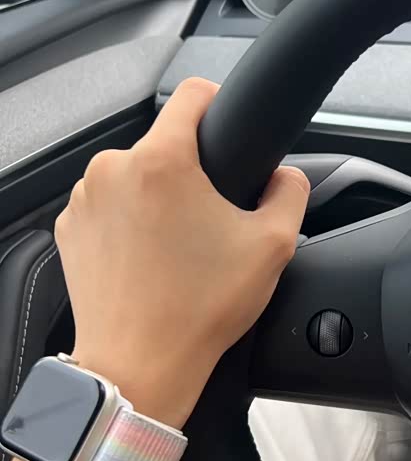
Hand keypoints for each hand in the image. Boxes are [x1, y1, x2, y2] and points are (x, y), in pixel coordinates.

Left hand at [54, 77, 308, 428]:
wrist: (139, 366)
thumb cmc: (200, 308)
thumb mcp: (274, 244)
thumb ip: (291, 190)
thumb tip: (284, 176)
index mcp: (162, 162)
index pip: (193, 94)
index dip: (220, 104)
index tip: (229, 130)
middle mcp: (113, 170)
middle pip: (166, 143)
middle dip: (192, 171)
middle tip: (211, 220)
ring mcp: (85, 200)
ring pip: (136, 175)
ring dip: (159, 196)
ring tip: (179, 246)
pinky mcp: (69, 229)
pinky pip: (110, 204)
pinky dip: (130, 221)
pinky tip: (150, 258)